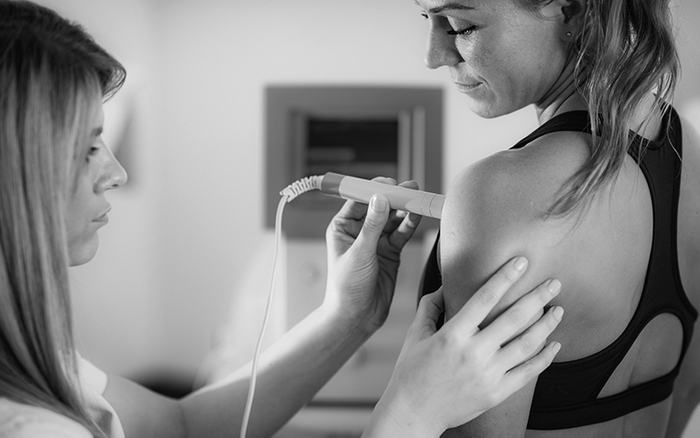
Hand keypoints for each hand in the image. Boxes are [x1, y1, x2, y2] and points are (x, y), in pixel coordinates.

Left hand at [323, 178, 421, 333]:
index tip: (390, 184)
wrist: (356, 317)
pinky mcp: (390, 252)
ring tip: (418, 200)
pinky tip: (417, 215)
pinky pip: (401, 233)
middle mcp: (359, 231)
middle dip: (394, 197)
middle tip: (410, 189)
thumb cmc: (346, 288)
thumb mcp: (359, 254)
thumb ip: (372, 226)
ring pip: (393, 219)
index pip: (359, 200)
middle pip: (379, 206)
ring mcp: (376, 241)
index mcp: (342, 227)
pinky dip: (410, 224)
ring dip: (405, 210)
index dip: (374, 190)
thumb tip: (379, 199)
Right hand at [366, 257, 562, 436]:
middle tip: (554, 283)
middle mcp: (474, 352)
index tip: (522, 261)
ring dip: (547, 324)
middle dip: (538, 297)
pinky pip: (528, 372)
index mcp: (453, 334)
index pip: (485, 297)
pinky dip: (545, 357)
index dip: (506, 276)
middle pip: (515, 318)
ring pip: (527, 344)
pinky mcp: (497, 393)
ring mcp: (488, 374)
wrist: (413, 413)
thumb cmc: (411, 371)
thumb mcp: (415, 335)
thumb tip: (445, 287)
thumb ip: (430, 307)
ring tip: (558, 309)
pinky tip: (554, 344)